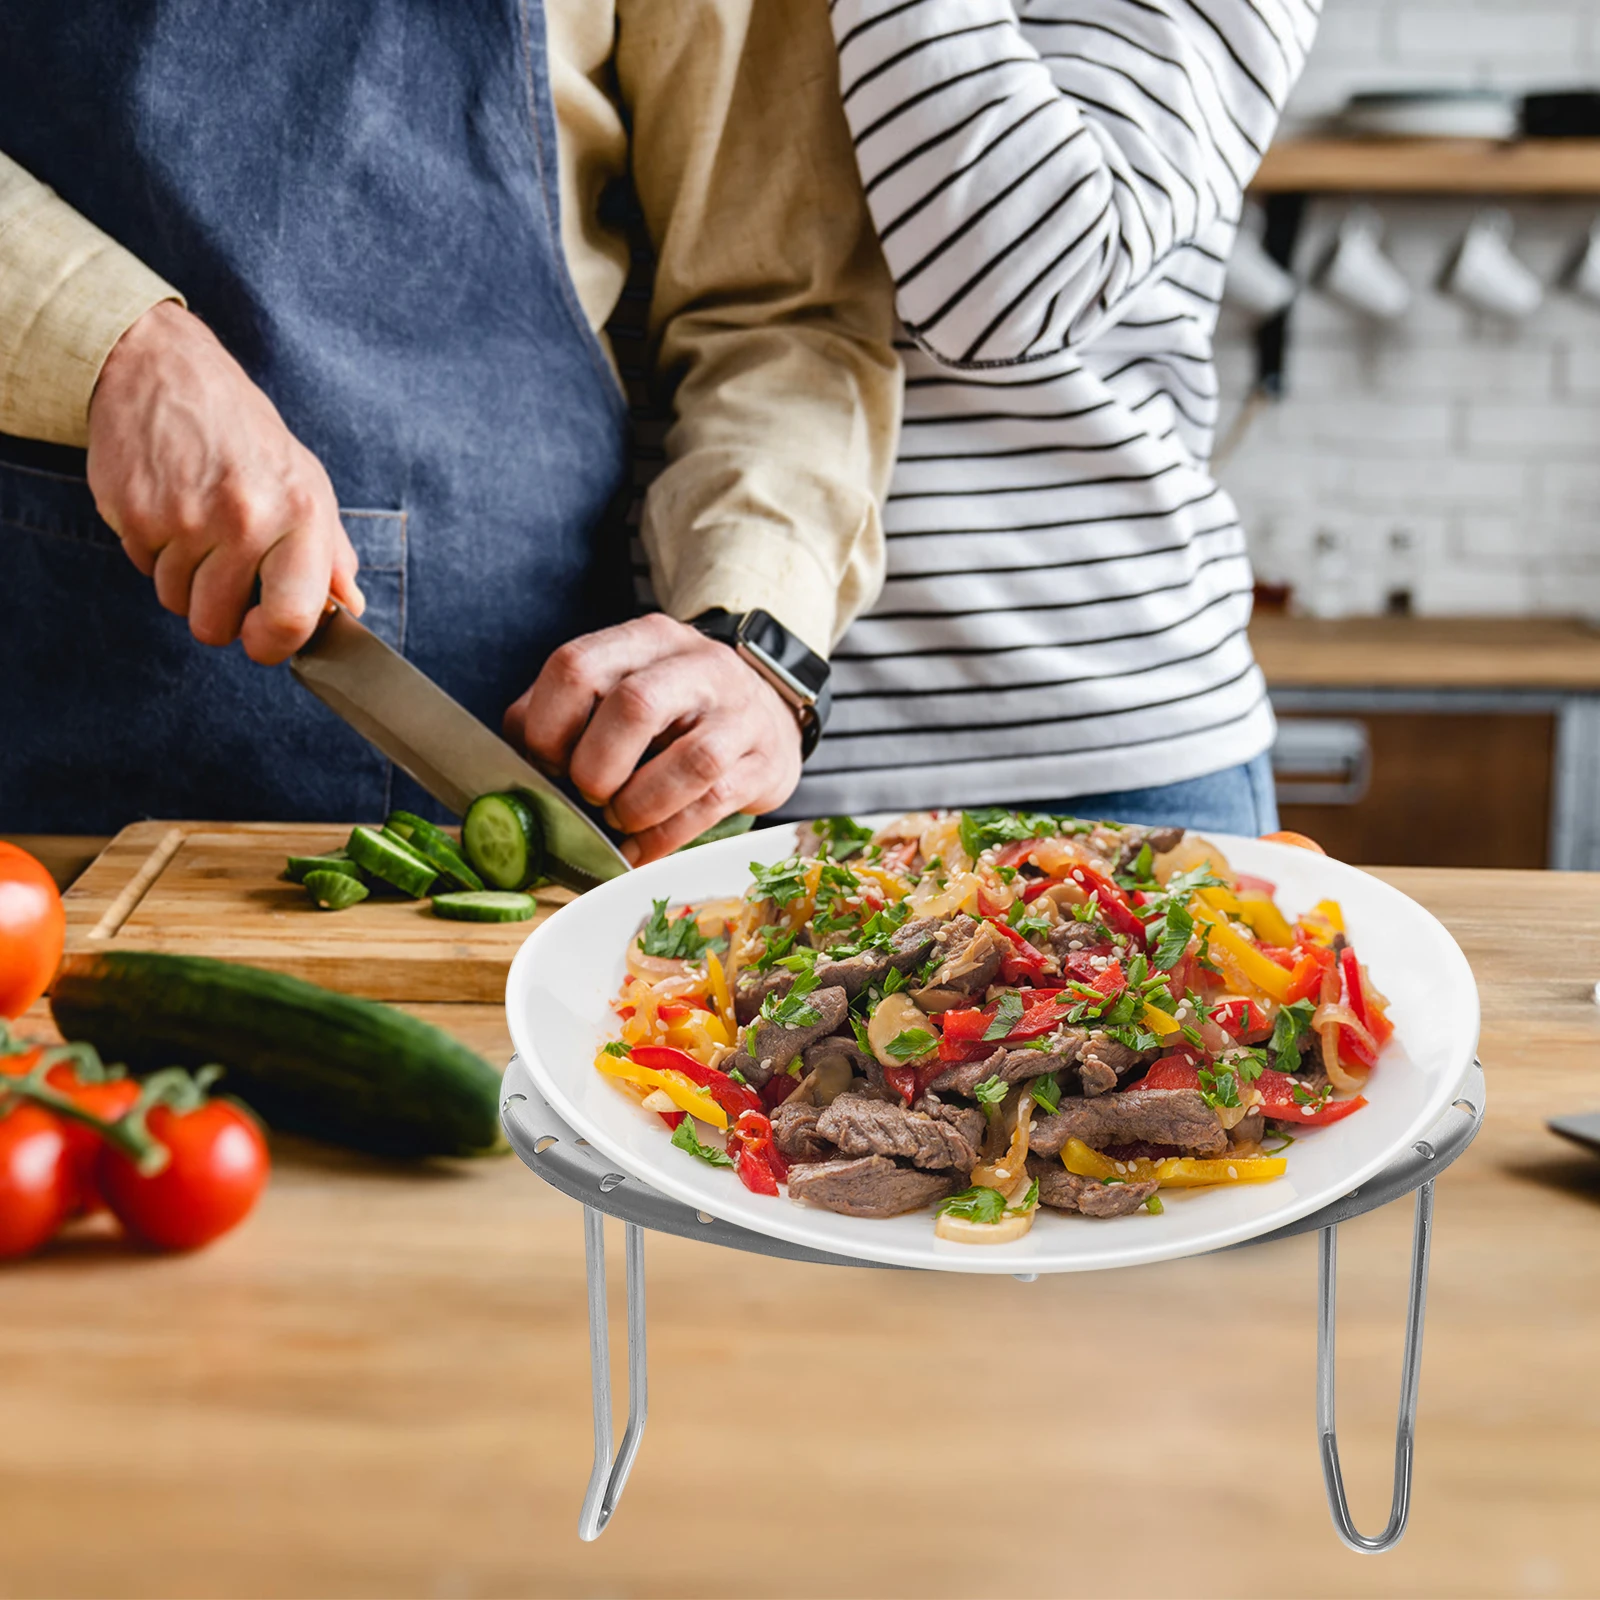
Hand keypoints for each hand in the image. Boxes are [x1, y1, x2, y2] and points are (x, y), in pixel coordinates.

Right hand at [86, 301, 363, 664]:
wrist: (161, 369)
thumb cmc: (242, 432)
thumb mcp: (305, 481)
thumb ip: (330, 552)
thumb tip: (349, 608)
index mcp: (300, 513)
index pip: (293, 618)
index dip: (274, 645)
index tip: (263, 640)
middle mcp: (245, 518)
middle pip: (218, 624)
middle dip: (218, 611)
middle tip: (224, 569)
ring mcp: (184, 518)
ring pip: (177, 603)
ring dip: (184, 580)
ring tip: (197, 527)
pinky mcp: (134, 513)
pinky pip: (144, 570)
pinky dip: (154, 553)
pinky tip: (168, 509)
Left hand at [504, 614, 803, 864]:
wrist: (766, 715)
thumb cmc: (674, 712)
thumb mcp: (619, 685)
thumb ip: (561, 708)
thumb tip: (513, 752)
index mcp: (645, 640)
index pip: (578, 666)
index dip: (549, 724)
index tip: (547, 760)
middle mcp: (697, 665)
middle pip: (634, 706)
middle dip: (596, 767)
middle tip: (589, 793)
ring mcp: (738, 713)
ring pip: (690, 761)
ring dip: (638, 805)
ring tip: (620, 819)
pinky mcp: (764, 762)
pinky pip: (713, 804)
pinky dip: (665, 837)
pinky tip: (642, 849)